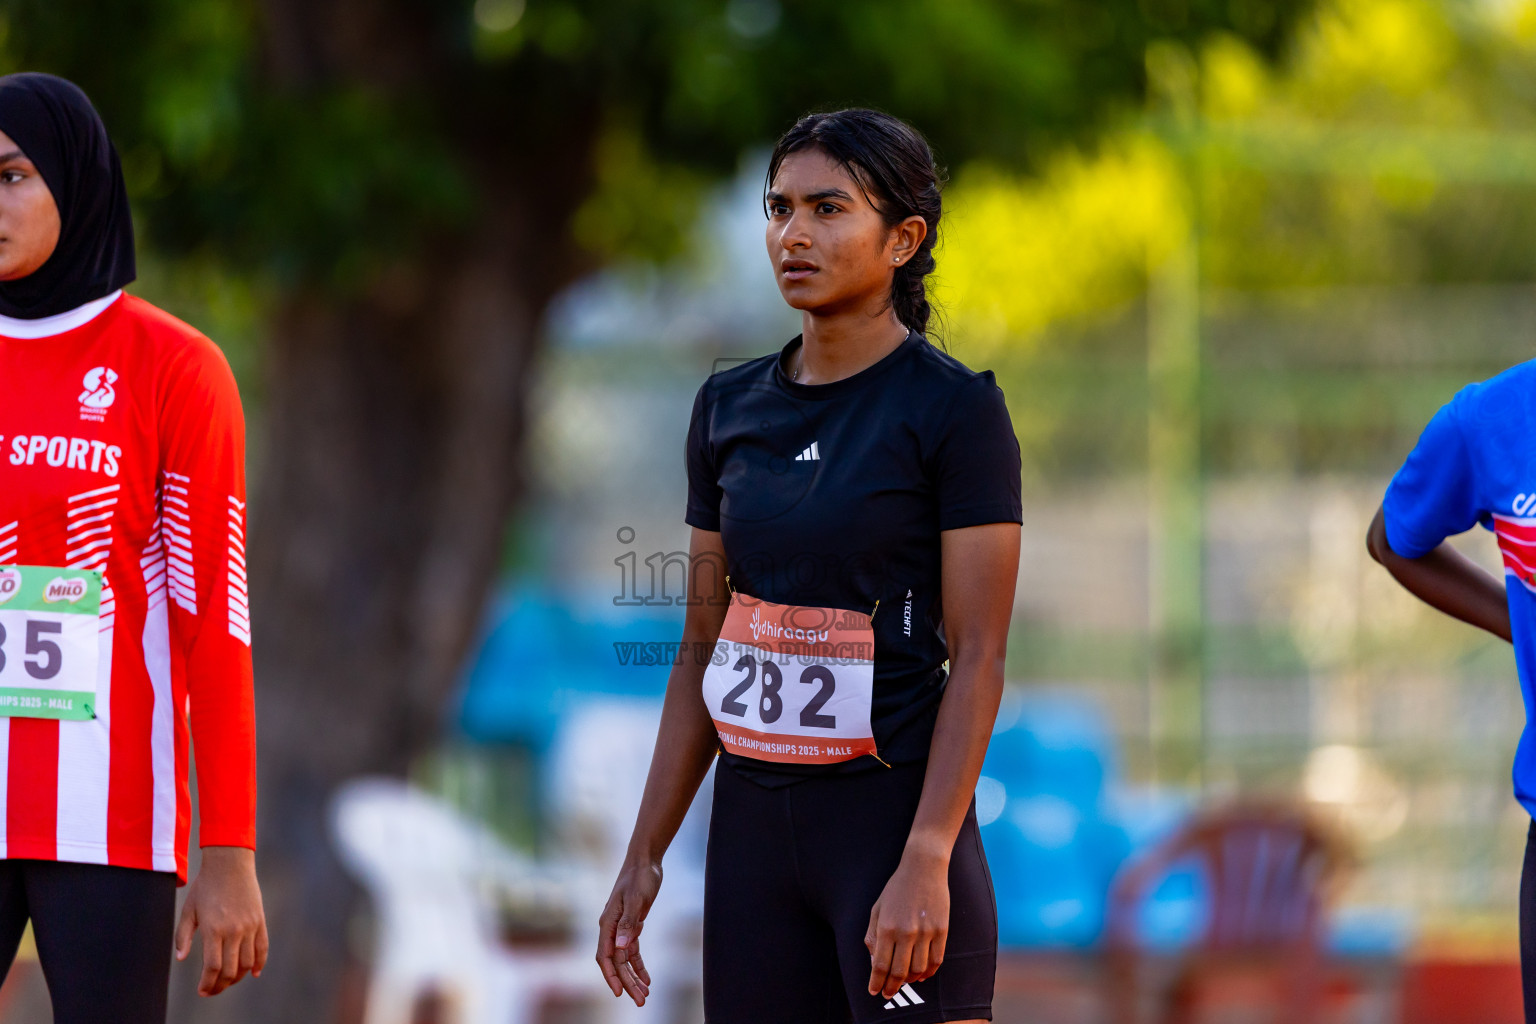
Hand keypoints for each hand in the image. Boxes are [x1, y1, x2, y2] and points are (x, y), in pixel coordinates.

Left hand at [175, 846, 267, 995]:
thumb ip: (183, 935)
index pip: (213, 967)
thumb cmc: (205, 886)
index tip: (202, 991)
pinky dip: (259, 963)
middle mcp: (234, 930)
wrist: (230, 864)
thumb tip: (181, 958)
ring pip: (247, 963)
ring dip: (238, 977)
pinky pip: (263, 948)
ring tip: (228, 981)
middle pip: (230, 970)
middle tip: (212, 990)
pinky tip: (253, 973)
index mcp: (213, 929)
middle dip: (221, 986)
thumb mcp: (188, 910)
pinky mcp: (260, 921)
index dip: (207, 984)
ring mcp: (249, 926)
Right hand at [596, 859, 660, 1005]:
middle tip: (641, 1000)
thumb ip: (629, 923)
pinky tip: (647, 978)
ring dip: (633, 977)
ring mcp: (621, 928)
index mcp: (608, 923)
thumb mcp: (637, 899)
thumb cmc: (639, 877)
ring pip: (624, 960)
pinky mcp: (631, 926)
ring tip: (645, 994)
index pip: (606, 957)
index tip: (620, 993)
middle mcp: (611, 928)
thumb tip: (621, 947)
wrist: (645, 860)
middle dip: (627, 982)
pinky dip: (639, 965)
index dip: (612, 976)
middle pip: (616, 962)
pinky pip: (632, 952)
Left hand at [865, 847, 949, 999]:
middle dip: (892, 987)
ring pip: (918, 969)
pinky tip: (922, 974)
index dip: (877, 982)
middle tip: (888, 993)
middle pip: (899, 972)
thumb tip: (874, 961)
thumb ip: (873, 935)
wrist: (923, 868)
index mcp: (886, 927)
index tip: (874, 992)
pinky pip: (936, 960)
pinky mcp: (942, 930)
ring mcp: (926, 932)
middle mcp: (906, 932)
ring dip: (910, 980)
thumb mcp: (877, 909)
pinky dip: (929, 972)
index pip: (880, 965)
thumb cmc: (896, 889)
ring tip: (904, 981)